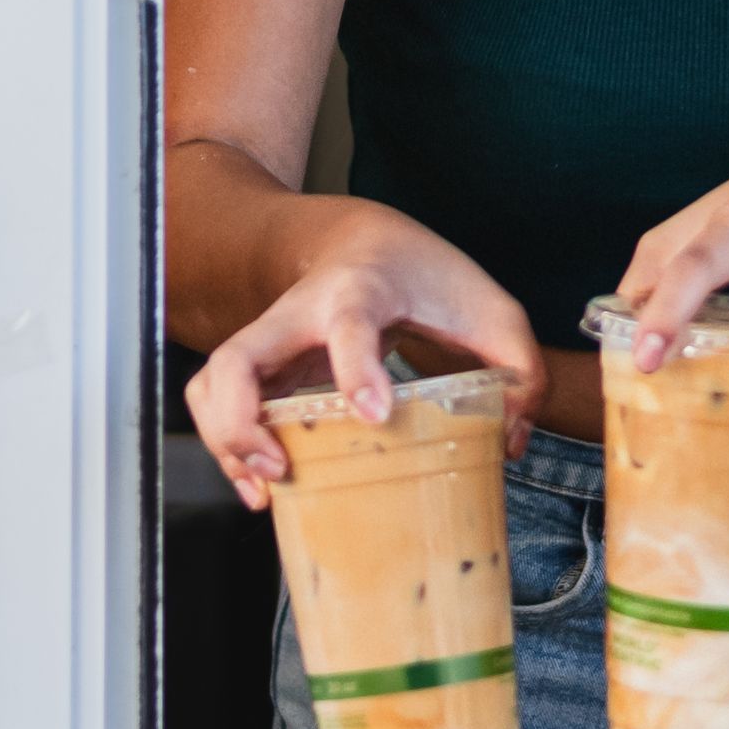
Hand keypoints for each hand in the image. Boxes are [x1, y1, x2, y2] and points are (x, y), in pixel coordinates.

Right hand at [183, 216, 539, 503]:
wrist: (364, 240)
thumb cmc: (424, 274)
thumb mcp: (488, 308)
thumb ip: (518, 366)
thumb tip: (511, 439)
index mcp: (361, 291)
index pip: (349, 324)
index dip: (356, 369)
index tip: (375, 414)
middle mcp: (299, 313)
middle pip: (236, 356)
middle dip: (240, 420)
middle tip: (279, 467)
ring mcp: (271, 340)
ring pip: (211, 383)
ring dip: (224, 440)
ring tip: (264, 488)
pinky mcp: (260, 367)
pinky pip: (218, 405)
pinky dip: (226, 449)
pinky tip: (260, 486)